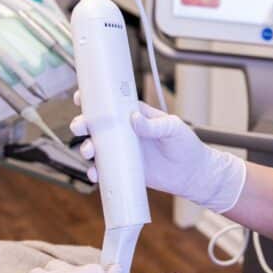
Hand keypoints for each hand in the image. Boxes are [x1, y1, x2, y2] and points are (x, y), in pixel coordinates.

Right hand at [71, 95, 245, 212]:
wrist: (192, 174)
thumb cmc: (186, 145)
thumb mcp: (173, 127)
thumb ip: (154, 124)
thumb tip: (134, 119)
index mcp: (135, 115)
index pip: (110, 104)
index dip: (93, 100)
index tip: (80, 97)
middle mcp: (125, 132)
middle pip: (96, 126)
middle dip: (82, 124)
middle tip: (81, 127)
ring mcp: (123, 152)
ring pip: (96, 147)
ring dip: (86, 148)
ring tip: (90, 151)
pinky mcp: (124, 171)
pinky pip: (104, 170)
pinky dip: (95, 172)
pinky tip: (95, 173)